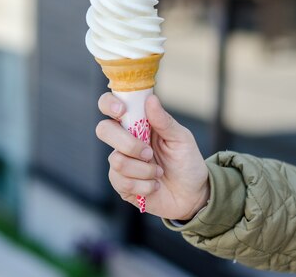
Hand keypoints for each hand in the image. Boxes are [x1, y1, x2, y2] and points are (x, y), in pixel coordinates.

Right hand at [96, 93, 209, 219]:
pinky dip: (145, 185)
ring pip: (117, 160)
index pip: (110, 105)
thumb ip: (164, 121)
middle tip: (149, 153)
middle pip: (103, 130)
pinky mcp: (120, 183)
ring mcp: (120, 161)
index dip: (109, 104)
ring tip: (158, 173)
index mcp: (136, 123)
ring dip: (144, 170)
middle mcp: (124, 140)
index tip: (122, 111)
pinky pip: (122, 182)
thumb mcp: (182, 139)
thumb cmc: (186, 162)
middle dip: (128, 144)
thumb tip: (151, 99)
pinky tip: (154, 185)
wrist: (191, 195)